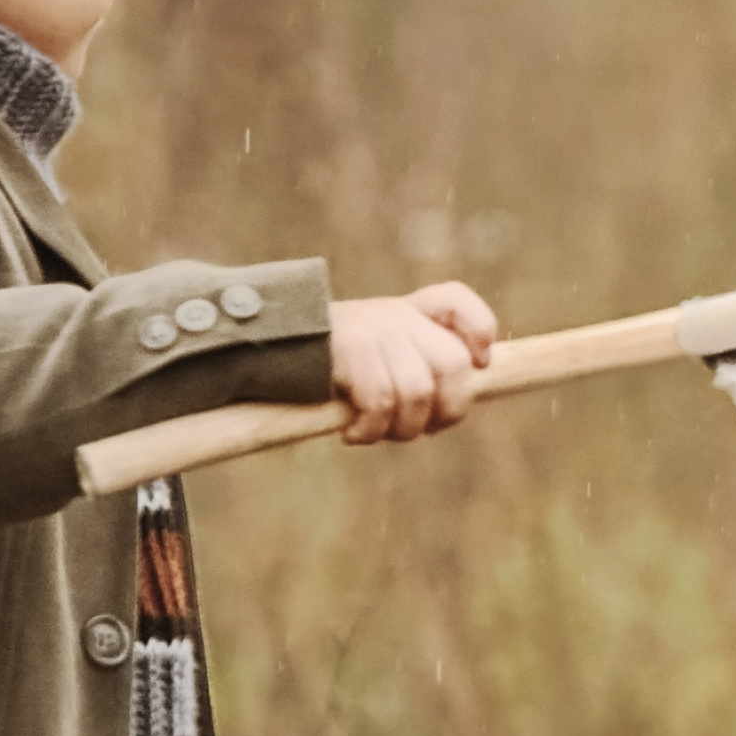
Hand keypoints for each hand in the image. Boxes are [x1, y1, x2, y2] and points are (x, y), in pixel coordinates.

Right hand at [327, 281, 496, 444]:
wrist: (257, 353)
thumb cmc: (321, 370)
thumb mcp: (374, 356)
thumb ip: (415, 364)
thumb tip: (457, 401)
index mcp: (405, 311)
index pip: (456, 301)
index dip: (478, 333)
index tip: (478, 364)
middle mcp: (394, 313)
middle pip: (453, 365)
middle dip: (447, 411)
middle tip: (419, 429)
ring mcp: (373, 328)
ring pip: (419, 392)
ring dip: (403, 429)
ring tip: (378, 434)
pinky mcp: (351, 348)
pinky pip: (381, 402)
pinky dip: (370, 430)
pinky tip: (352, 434)